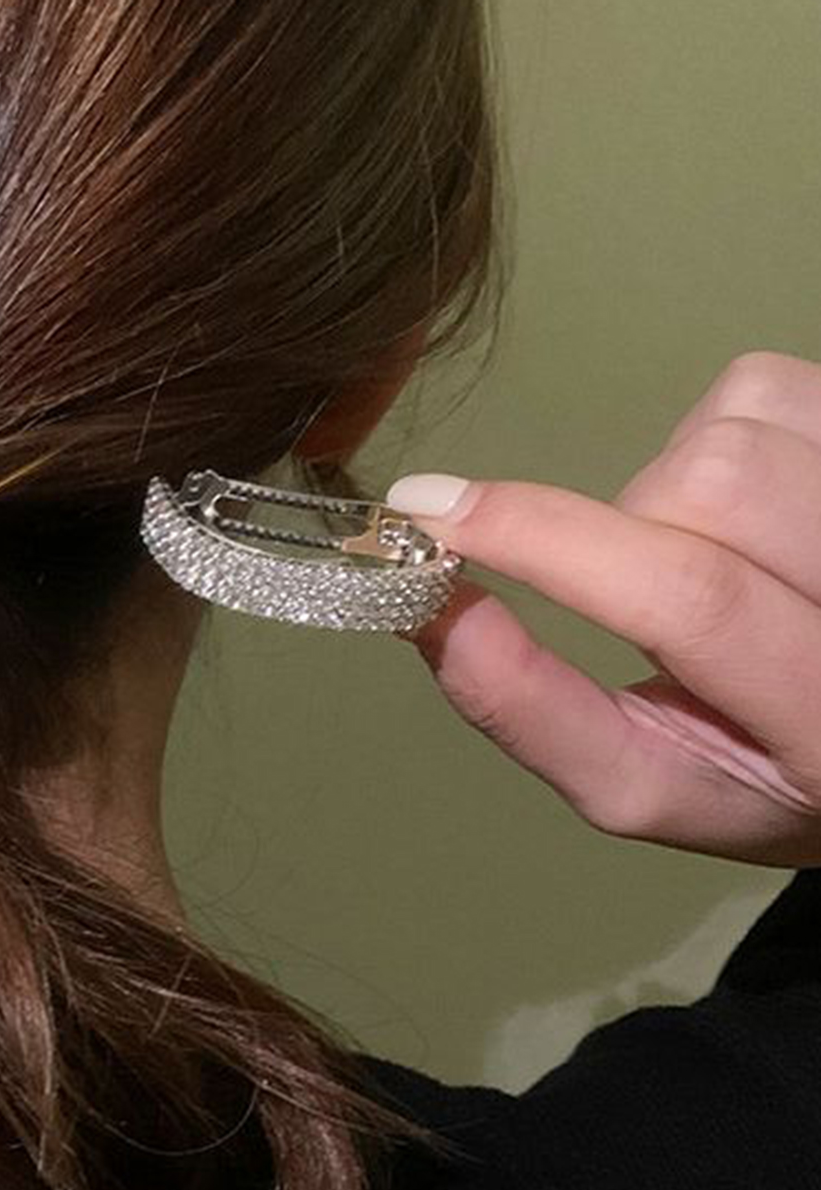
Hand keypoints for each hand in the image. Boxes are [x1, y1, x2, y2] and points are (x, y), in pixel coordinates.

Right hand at [386, 350, 820, 869]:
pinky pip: (774, 387)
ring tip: (697, 548)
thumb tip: (426, 608)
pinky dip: (726, 432)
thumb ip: (531, 710)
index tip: (428, 515)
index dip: (544, 539)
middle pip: (714, 484)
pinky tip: (744, 508)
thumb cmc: (752, 770)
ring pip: (743, 425)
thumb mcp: (638, 783)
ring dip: (675, 478)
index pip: (687, 597)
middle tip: (626, 580)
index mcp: (818, 716)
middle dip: (623, 519)